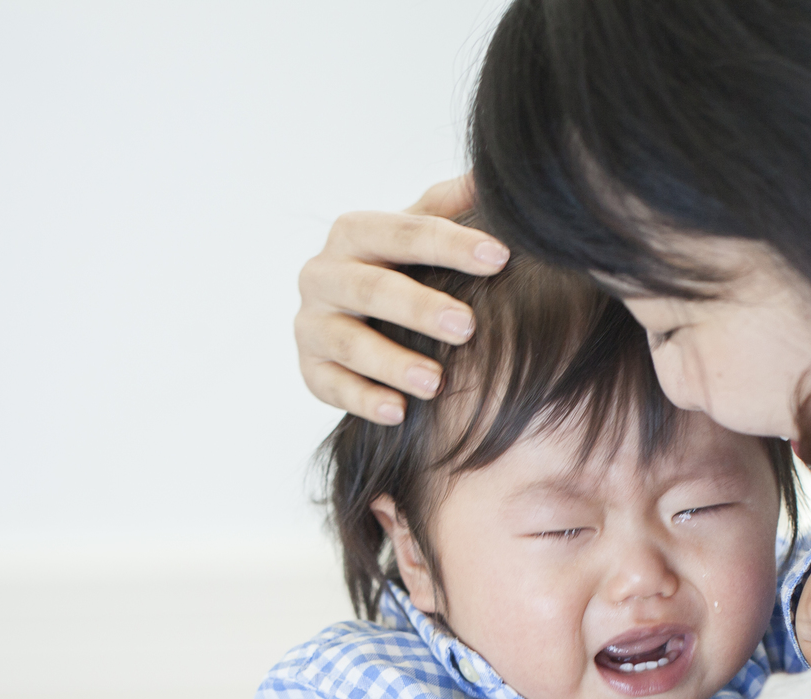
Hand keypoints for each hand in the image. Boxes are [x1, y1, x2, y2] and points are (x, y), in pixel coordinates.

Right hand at [295, 174, 511, 425]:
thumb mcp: (418, 231)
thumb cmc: (398, 268)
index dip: (451, 243)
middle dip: (419, 308)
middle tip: (468, 327)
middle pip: (371, 288)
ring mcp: (312, 323)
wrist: (348, 314)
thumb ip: (449, 205)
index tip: (499, 257)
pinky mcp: (310, 368)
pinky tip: (399, 413)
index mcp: (355, 232)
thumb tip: (489, 174)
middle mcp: (324, 274)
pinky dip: (364, 400)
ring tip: (436, 383)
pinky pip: (332, 386)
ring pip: (349, 342)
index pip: (404, 232)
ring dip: (392, 362)